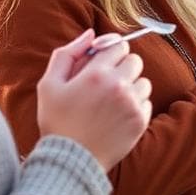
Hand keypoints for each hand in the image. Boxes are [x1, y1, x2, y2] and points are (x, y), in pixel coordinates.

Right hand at [37, 29, 152, 170]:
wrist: (70, 160)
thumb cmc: (57, 121)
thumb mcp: (49, 85)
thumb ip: (68, 53)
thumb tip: (91, 34)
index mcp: (96, 74)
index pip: (119, 45)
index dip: (110, 52)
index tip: (102, 63)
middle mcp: (118, 86)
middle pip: (135, 60)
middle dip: (122, 66)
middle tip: (107, 82)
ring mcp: (132, 104)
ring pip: (143, 80)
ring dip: (131, 86)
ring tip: (111, 100)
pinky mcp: (141, 120)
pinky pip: (147, 101)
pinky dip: (136, 104)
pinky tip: (117, 115)